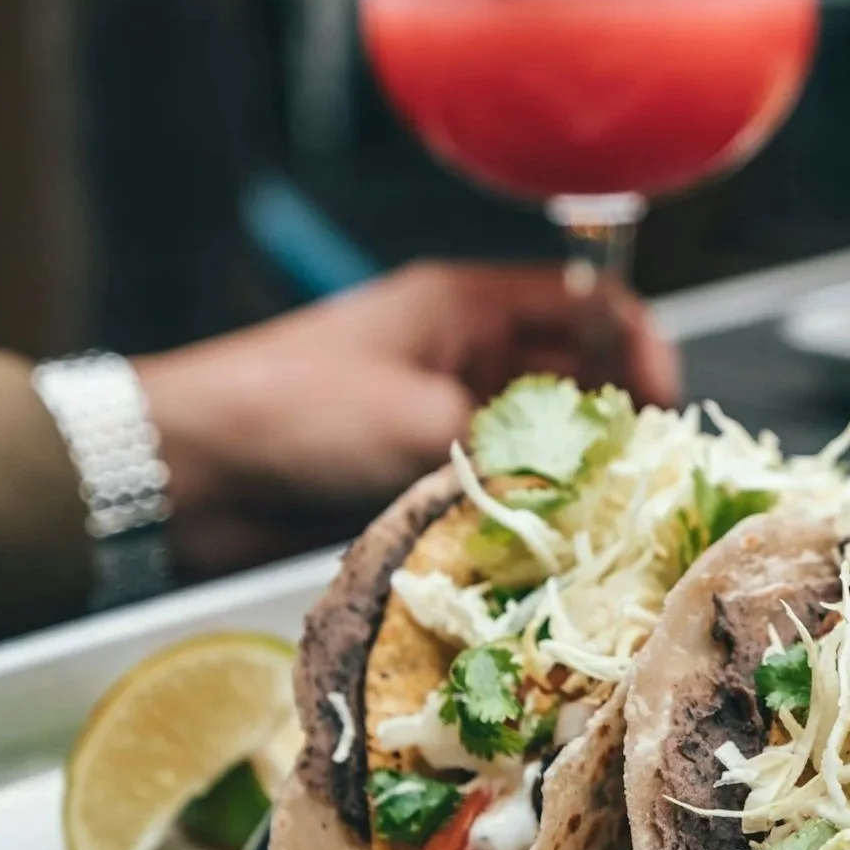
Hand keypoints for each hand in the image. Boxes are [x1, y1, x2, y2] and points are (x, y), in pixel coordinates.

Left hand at [135, 262, 681, 577]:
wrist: (186, 473)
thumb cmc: (293, 413)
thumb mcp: (421, 420)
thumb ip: (516, 449)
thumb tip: (596, 485)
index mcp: (467, 306)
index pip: (588, 305)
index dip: (639, 348)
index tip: (663, 409)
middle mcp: (464, 354)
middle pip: (574, 377)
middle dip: (613, 423)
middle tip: (641, 479)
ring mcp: (441, 414)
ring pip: (539, 440)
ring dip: (568, 475)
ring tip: (602, 518)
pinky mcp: (417, 471)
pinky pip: (496, 487)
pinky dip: (522, 510)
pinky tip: (543, 544)